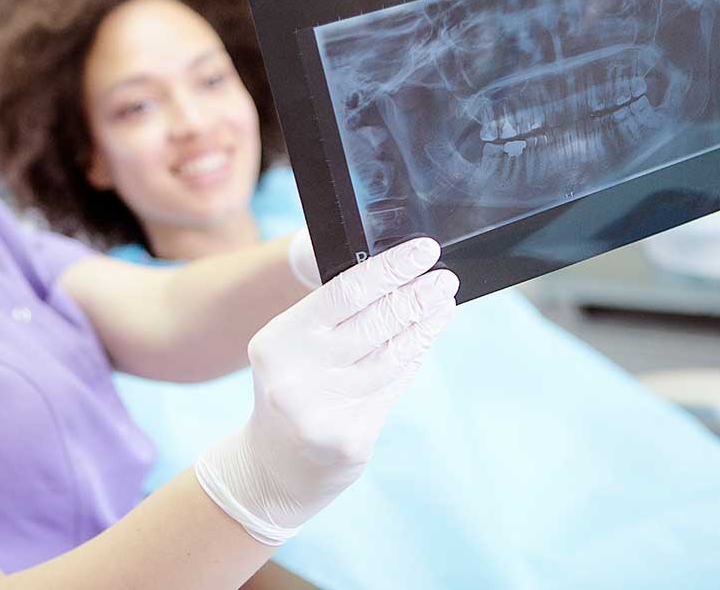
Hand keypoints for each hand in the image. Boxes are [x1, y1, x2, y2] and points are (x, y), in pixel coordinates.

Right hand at [195, 237, 457, 544]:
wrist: (274, 468)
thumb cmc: (294, 392)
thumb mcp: (295, 350)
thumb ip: (335, 319)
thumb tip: (398, 278)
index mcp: (277, 340)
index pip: (344, 292)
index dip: (390, 269)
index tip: (424, 251)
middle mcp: (294, 375)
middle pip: (373, 323)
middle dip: (416, 295)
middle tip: (444, 278)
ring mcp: (321, 411)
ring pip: (390, 356)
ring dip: (423, 325)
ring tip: (443, 303)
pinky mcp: (349, 439)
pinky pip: (393, 387)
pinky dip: (413, 358)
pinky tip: (426, 338)